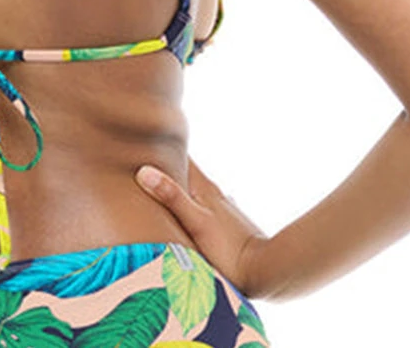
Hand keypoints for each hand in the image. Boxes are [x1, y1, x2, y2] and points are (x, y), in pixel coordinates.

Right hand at [135, 155, 269, 298]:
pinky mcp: (228, 227)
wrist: (265, 270)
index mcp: (205, 188)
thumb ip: (172, 197)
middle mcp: (215, 194)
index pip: (184, 158)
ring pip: (197, 193)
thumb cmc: (229, 248)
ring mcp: (223, 210)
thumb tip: (144, 171)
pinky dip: (192, 209)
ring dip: (181, 191)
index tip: (147, 140)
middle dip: (170, 170)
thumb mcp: (196, 222)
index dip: (166, 148)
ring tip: (162, 193)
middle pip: (188, 175)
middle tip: (146, 165)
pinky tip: (189, 218)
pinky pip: (204, 210)